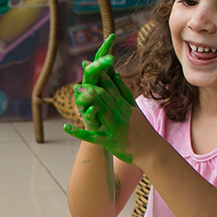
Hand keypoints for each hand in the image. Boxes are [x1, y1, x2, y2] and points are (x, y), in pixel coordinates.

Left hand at [61, 36, 138, 164]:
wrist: (151, 151)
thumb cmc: (142, 130)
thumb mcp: (134, 109)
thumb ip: (124, 93)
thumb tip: (116, 74)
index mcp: (124, 106)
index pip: (111, 87)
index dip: (100, 75)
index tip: (90, 64)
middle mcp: (120, 114)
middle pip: (106, 96)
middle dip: (92, 84)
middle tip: (81, 75)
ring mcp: (114, 128)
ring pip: (102, 110)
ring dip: (88, 100)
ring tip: (77, 91)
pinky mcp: (108, 142)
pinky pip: (92, 137)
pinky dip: (79, 132)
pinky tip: (66, 127)